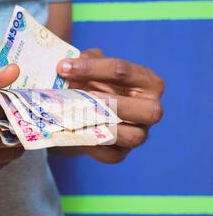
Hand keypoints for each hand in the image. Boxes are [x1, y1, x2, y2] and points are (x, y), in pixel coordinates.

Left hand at [57, 49, 164, 163]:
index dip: (91, 68)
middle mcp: (151, 109)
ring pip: (133, 137)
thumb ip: (85, 60)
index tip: (62, 68)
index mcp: (148, 82)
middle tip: (81, 98)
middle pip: (147, 110)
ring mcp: (140, 134)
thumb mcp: (90, 64)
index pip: (122, 72)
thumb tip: (69, 65)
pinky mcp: (122, 153)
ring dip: (104, 127)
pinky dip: (94, 146)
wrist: (84, 109)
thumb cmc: (93, 81)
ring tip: (77, 117)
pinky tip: (76, 134)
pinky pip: (113, 155)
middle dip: (112, 103)